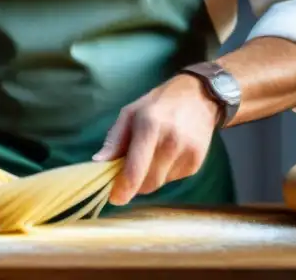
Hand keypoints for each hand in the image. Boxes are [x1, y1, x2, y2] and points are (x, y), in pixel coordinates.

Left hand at [92, 74, 220, 204]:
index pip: (136, 169)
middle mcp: (171, 142)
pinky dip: (164, 173)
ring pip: (159, 183)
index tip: (114, 198)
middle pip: (148, 183)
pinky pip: (172, 178)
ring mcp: (187, 153)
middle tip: (126, 173)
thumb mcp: (130, 113)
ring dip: (148, 177)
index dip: (124, 189)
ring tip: (150, 155)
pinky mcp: (196, 163)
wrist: (198, 97)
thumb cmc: (157, 104)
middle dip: (133, 184)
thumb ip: (114, 140)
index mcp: (149, 127)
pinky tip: (167, 154)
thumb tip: (98, 163)